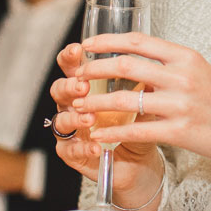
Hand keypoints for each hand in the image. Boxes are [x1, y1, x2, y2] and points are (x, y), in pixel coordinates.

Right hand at [47, 41, 164, 204]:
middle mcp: (75, 105)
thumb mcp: (142, 103)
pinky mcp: (72, 153)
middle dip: (69, 86)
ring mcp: (71, 129)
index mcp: (88, 85)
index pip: (73, 66)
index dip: (70, 57)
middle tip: (82, 86)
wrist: (140, 161)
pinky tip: (96, 147)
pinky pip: (70, 149)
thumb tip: (151, 67)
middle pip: (59, 90)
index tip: (78, 49)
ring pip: (60, 120)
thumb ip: (142, 87)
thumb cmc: (138, 126)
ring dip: (74, 118)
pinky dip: (83, 147)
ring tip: (89, 118)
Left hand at [72, 31, 210, 165]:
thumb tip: (134, 64)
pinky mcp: (179, 132)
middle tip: (77, 75)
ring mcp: (181, 104)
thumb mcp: (198, 72)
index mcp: (185, 57)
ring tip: (79, 107)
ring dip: (97, 103)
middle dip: (95, 69)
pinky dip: (112, 132)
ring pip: (125, 99)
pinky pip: (136, 130)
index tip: (87, 45)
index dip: (108, 41)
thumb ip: (168, 67)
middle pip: (126, 65)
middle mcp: (182, 76)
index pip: (139, 41)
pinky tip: (97, 135)